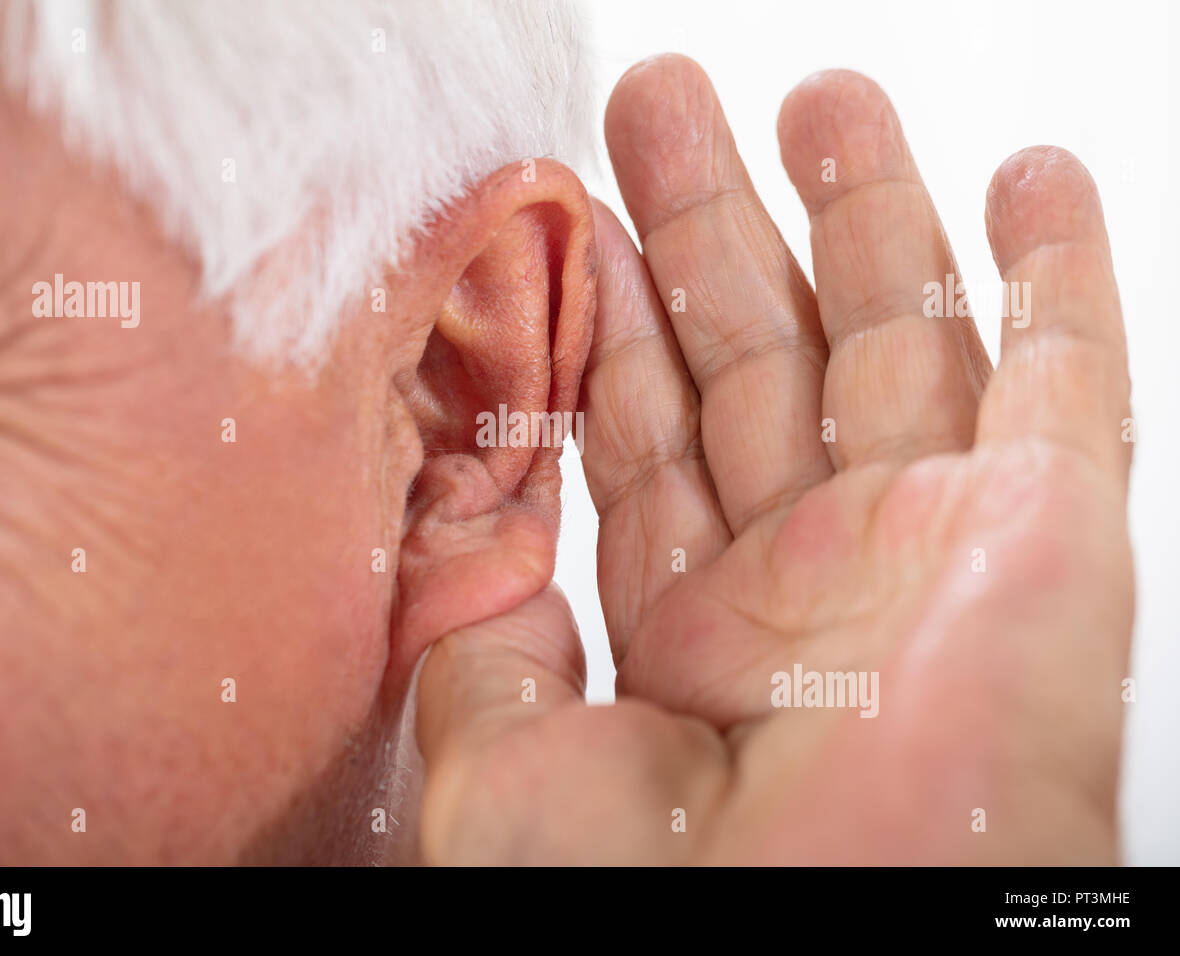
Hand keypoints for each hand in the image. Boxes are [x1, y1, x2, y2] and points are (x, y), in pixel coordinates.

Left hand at [415, 57, 1131, 863]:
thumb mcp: (504, 758)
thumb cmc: (655, 905)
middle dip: (713, 223)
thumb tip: (459, 533)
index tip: (587, 223)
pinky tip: (1027, 188)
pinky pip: (1068, 381)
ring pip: (894, 339)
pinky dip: (1059, 280)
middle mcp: (814, 582)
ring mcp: (931, 551)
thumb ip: (480, 637)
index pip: (653, 436)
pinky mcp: (1050, 539)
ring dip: (863, 213)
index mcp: (696, 632)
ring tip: (822, 100)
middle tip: (666, 104)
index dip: (619, 323)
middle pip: (756, 357)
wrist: (818, 953)